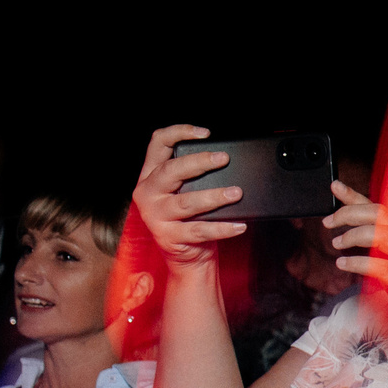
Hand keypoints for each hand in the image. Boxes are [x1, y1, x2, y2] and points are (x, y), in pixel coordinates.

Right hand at [132, 127, 248, 273]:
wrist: (187, 254)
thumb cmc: (191, 217)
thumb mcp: (186, 190)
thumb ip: (196, 176)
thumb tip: (227, 160)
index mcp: (151, 175)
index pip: (158, 144)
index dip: (179, 132)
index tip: (205, 133)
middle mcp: (148, 192)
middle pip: (171, 170)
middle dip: (199, 162)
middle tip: (224, 159)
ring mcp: (155, 215)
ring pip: (186, 202)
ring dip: (214, 196)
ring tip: (236, 192)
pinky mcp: (169, 237)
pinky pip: (200, 230)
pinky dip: (222, 228)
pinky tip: (239, 225)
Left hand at [325, 185, 387, 352]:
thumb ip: (381, 244)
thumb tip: (356, 231)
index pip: (380, 207)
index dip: (354, 195)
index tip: (335, 187)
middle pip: (378, 214)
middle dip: (348, 213)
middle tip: (329, 222)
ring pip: (379, 233)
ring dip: (352, 235)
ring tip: (337, 243)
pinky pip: (378, 265)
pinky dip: (356, 262)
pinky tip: (344, 264)